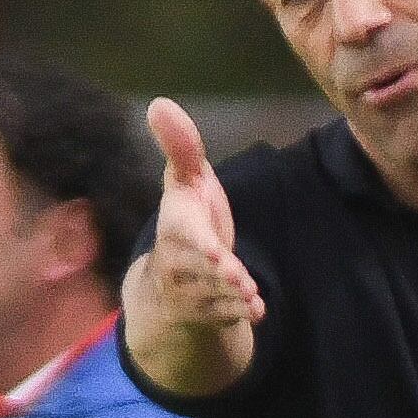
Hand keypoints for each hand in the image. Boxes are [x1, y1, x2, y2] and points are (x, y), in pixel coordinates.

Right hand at [134, 100, 262, 336]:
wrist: (174, 277)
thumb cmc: (188, 220)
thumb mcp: (186, 184)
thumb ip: (182, 149)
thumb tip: (159, 102)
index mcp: (176, 228)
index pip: (184, 236)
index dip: (200, 245)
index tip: (214, 250)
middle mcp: (179, 262)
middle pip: (202, 270)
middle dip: (220, 275)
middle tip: (240, 278)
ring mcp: (193, 290)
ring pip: (215, 295)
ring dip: (234, 296)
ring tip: (251, 296)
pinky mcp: (208, 312)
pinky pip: (225, 315)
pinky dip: (241, 315)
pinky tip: (258, 313)